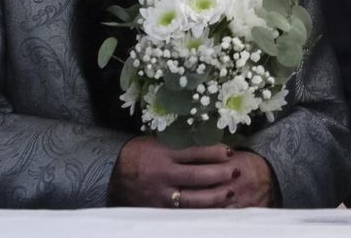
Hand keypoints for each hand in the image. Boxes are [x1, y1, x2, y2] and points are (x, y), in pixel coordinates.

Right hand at [109, 137, 276, 207]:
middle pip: (198, 176)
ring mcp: (161, 195)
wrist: (114, 177)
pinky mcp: (160, 209)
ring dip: (215, 196)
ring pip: (194, 199)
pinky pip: (185, 212)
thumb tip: (209, 138)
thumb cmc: (140, 155)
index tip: (229, 151)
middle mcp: (163, 175)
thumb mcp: (156, 142)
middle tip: (236, 171)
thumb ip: (178, 142)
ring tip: (231, 192)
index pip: (194, 152)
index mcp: (162, 153)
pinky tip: (216, 208)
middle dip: (220, 174)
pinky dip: (202, 210)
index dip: (214, 152)